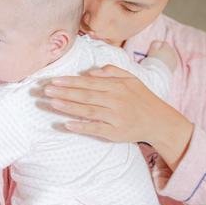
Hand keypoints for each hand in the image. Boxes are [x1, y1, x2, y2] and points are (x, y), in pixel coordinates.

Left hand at [42, 65, 193, 169]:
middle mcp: (115, 101)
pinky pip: (96, 129)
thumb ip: (112, 72)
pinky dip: (81, 127)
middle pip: (86, 96)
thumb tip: (91, 71)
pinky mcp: (116, 133)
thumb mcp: (132, 79)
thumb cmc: (142, 98)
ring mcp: (115, 117)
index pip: (89, 83)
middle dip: (64, 92)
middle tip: (45, 90)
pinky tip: (67, 125)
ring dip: (69, 107)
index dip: (71, 81)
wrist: (160, 122)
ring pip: (88, 111)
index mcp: (117, 86)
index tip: (54, 80)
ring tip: (52, 103)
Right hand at [148, 40, 177, 71]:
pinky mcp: (174, 67)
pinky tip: (163, 65)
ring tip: (160, 61)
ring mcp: (174, 60)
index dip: (159, 45)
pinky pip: (172, 62)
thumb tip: (157, 42)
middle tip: (157, 55)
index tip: (155, 49)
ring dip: (167, 57)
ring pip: (171, 56)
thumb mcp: (151, 50)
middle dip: (164, 51)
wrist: (157, 73)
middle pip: (168, 50)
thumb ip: (154, 44)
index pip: (164, 43)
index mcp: (167, 47)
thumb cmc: (153, 60)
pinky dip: (168, 62)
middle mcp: (172, 53)